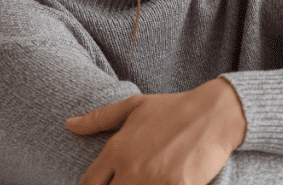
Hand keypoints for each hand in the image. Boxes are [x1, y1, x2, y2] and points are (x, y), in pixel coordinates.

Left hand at [66, 77, 246, 184]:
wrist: (214, 113)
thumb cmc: (174, 108)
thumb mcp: (134, 106)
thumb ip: (98, 118)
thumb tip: (69, 125)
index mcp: (117, 150)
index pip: (89, 184)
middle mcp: (131, 168)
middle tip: (130, 182)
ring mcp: (154, 180)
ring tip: (150, 182)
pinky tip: (167, 184)